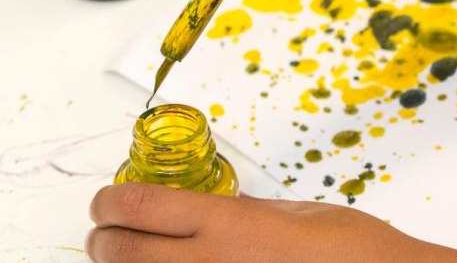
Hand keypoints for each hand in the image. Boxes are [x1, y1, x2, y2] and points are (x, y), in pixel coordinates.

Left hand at [87, 183, 456, 262]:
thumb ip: (243, 212)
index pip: (143, 206)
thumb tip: (206, 211)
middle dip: (103, 239)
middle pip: (122, 253)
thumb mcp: (296, 213)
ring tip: (128, 259)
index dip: (112, 200)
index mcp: (231, 225)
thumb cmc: (353, 250)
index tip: (106, 200)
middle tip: (104, 232)